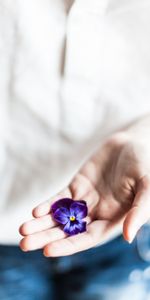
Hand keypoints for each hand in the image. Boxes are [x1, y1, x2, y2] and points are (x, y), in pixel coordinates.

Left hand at [19, 116, 149, 255]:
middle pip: (68, 230)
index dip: (69, 246)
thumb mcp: (147, 187)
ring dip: (42, 223)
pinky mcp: (78, 185)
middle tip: (25, 243)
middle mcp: (97, 213)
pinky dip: (49, 205)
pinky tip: (36, 211)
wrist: (134, 143)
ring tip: (23, 230)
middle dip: (47, 237)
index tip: (48, 250)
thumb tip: (128, 236)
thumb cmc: (145, 166)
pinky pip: (61, 198)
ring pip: (60, 216)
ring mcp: (86, 199)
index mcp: (113, 220)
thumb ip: (139, 211)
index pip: (88, 238)